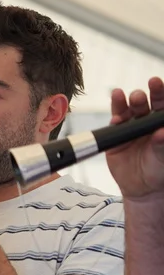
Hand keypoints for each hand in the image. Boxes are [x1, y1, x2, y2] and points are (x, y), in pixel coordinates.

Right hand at [106, 78, 163, 201]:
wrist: (141, 189)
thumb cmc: (160, 171)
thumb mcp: (163, 158)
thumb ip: (162, 145)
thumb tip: (161, 133)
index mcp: (162, 125)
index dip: (162, 94)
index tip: (160, 84)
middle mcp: (148, 122)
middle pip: (149, 103)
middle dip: (149, 94)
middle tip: (149, 87)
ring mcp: (132, 127)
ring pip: (131, 108)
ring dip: (132, 100)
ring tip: (134, 98)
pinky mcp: (116, 133)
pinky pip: (116, 119)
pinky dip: (116, 110)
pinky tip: (118, 106)